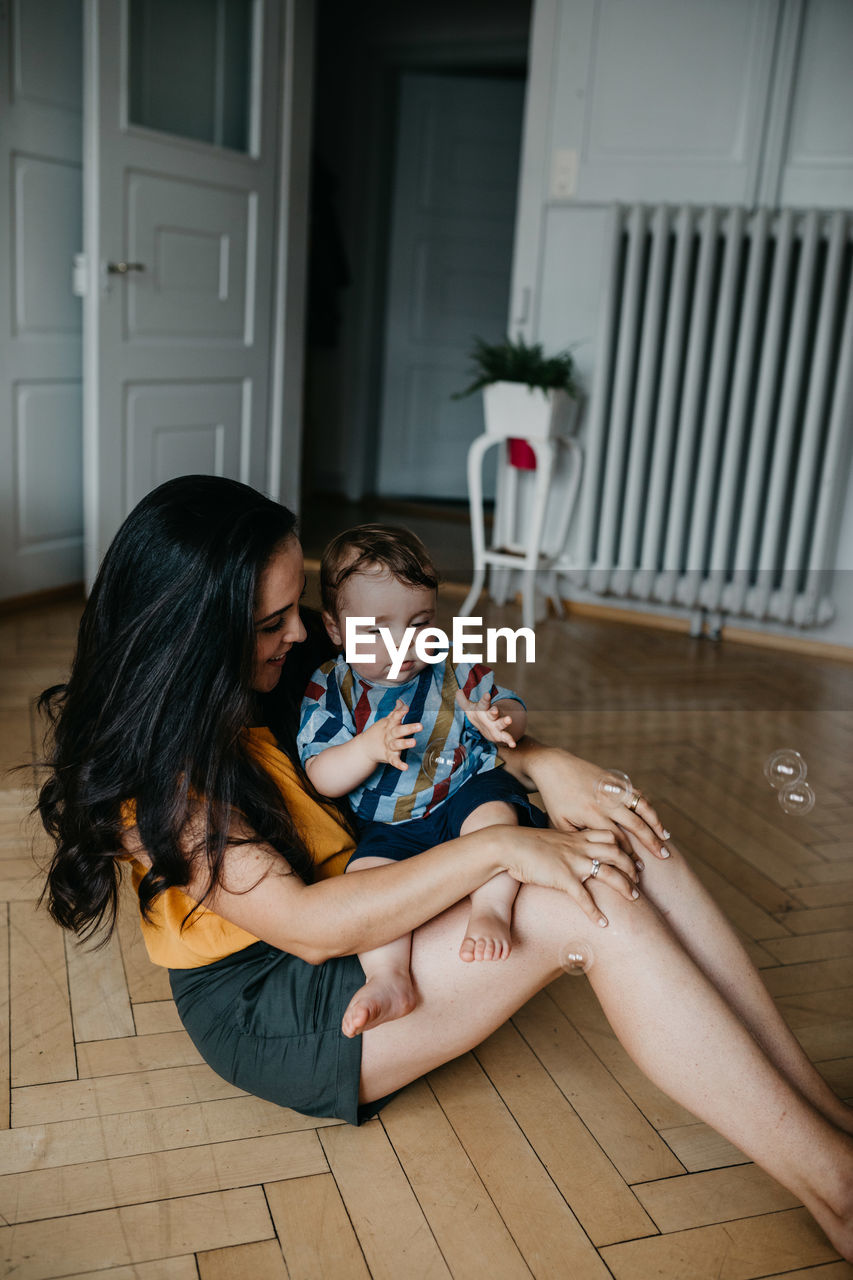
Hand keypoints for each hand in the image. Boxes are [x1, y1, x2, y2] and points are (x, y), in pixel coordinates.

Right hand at [362, 700, 422, 772]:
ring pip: (397, 744)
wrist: (365, 748)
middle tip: (420, 726)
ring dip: (405, 743)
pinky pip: (394, 761)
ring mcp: (389, 746)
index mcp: (390, 725)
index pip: (395, 717)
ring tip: (414, 742)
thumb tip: (400, 701)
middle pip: (399, 730)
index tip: (406, 709)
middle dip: (409, 728)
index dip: (400, 712)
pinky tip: (405, 767)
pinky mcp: (388, 757)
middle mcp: (390, 735)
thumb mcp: (387, 721)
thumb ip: (396, 712)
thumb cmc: (380, 732)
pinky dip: (399, 764)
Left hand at [456, 688, 516, 747]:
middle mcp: (491, 716)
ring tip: (509, 720)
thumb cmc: (479, 715)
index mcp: (484, 709)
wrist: (487, 728)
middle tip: (495, 710)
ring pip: (501, 723)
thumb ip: (463, 701)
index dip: (485, 699)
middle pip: (494, 713)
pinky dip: (510, 741)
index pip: (484, 703)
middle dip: (494, 711)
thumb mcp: (470, 708)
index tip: (487, 694)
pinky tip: (513, 744)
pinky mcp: (500, 735)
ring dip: (505, 722)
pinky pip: (506, 737)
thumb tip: (458, 691)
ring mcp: (496, 725)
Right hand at [502, 825, 639, 926]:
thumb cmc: (525, 844)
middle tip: (637, 878)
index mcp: (576, 837)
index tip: (632, 857)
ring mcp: (572, 862)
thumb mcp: (550, 840)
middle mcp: (579, 847)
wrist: (508, 845)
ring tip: (633, 898)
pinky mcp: (562, 878)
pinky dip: (595, 911)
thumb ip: (564, 846)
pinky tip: (603, 923)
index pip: (610, 836)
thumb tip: (569, 854)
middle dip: (630, 865)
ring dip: (623, 885)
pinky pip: (584, 897)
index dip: (624, 846)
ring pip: (608, 872)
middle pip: (616, 852)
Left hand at [524, 744, 669, 863]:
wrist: (553, 767)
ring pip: (642, 807)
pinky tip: (655, 818)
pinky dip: (648, 807)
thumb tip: (593, 858)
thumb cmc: (555, 799)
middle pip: (635, 825)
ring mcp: (613, 789)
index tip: (638, 868)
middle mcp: (606, 801)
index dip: (630, 855)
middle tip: (664, 856)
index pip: (618, 839)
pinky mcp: (616, 780)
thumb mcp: (560, 823)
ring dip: (656, 823)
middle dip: (651, 842)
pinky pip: (637, 794)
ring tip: (666, 838)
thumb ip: (578, 840)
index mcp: (592, 814)